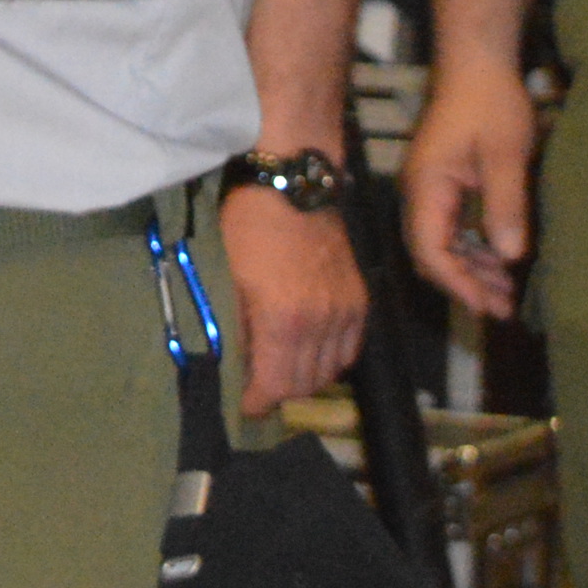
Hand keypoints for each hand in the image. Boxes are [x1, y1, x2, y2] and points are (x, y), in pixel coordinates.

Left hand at [221, 180, 369, 414]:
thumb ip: (232, 328)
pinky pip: (351, 349)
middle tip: (257, 384)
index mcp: (283, 321)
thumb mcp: (226, 276)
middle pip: (304, 385)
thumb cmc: (249, 225)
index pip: (276, 387)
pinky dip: (331, 358)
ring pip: (330, 372)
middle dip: (278, 391)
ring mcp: (345, 311)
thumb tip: (231, 365)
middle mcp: (321, 323)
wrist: (294, 183)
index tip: (243, 404)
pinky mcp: (360, 299)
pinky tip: (311, 348)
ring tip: (281, 367)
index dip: (257, 402)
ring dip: (305, 378)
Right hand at [402, 63, 538, 319]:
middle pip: (431, 254)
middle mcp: (420, 193)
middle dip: (465, 285)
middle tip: (504, 310)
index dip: (457, 284)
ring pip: (442, 244)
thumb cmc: (490, 104)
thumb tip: (509, 256)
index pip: (430, 250)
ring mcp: (429, 189)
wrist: (478, 64)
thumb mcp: (505, 155)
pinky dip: (473, 249)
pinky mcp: (443, 184)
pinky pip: (451, 228)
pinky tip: (499, 260)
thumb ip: (505, 204)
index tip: (487, 307)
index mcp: (427, 187)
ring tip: (508, 294)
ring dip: (471, 270)